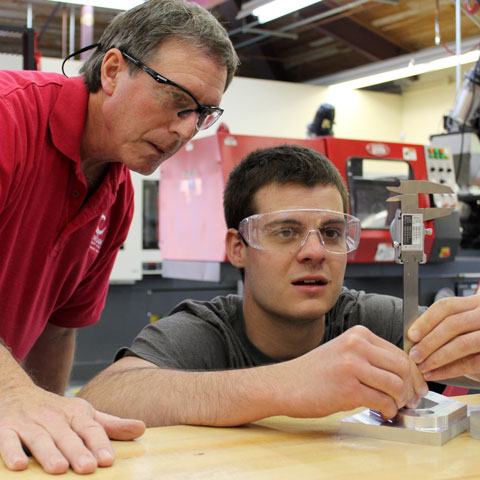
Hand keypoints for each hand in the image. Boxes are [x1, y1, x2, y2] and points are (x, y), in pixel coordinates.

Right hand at [0, 383, 144, 473]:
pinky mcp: (6, 428)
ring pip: (40, 439)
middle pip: (67, 436)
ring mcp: (29, 422)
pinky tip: (18, 466)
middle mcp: (54, 417)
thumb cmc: (57, 411)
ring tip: (59, 468)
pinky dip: (11, 452)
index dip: (100, 443)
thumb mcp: (85, 414)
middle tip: (87, 468)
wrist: (17, 392)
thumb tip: (142, 429)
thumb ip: (111, 425)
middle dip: (77, 451)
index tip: (108, 460)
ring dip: (48, 453)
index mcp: (76, 413)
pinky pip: (7, 440)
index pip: (90, 428)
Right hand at [278, 325, 426, 418]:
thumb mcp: (343, 352)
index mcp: (358, 334)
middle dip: (410, 388)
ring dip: (399, 400)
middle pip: (403, 367)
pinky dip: (388, 410)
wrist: (286, 384)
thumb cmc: (315, 372)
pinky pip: (383, 401)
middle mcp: (356, 345)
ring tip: (391, 406)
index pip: (399, 352)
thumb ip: (370, 357)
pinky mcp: (348, 388)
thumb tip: (405, 374)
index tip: (417, 386)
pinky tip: (381, 411)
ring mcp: (352, 366)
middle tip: (408, 400)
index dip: (414, 373)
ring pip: (396, 385)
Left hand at [408, 295, 479, 381]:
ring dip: (437, 357)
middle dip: (429, 342)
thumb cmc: (477, 339)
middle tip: (413, 355)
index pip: (447, 306)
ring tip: (422, 367)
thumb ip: (445, 327)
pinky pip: (471, 362)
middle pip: (452, 324)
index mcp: (476, 302)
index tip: (411, 335)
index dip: (426, 321)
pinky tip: (435, 374)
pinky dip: (449, 370)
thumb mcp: (464, 326)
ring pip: (462, 343)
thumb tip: (414, 338)